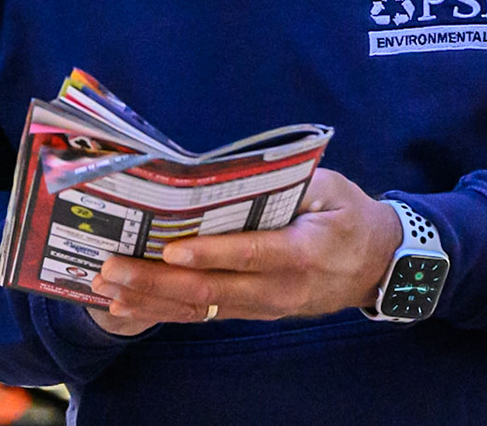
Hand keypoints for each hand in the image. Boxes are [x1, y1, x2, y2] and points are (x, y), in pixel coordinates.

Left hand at [86, 168, 401, 332]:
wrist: (377, 264)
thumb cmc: (348, 215)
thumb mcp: (330, 188)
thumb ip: (288, 181)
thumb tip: (232, 171)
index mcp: (303, 250)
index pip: (253, 254)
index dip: (212, 254)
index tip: (173, 248)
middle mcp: (280, 288)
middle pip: (214, 289)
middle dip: (158, 279)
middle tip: (113, 266)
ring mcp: (265, 305)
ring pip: (202, 308)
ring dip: (152, 298)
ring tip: (109, 286)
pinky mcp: (253, 311)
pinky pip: (204, 314)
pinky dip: (164, 311)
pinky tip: (129, 304)